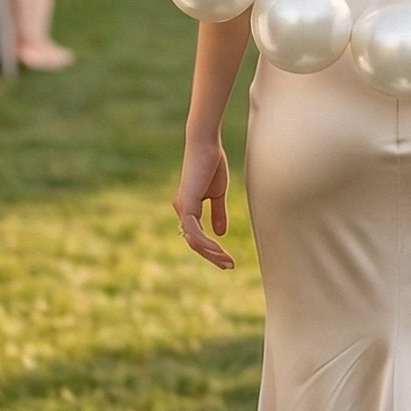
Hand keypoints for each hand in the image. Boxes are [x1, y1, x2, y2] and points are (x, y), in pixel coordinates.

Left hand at [174, 133, 234, 268]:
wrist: (206, 144)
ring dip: (211, 253)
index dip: (210, 249)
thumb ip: (218, 213)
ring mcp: (182, 208)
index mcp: (188, 207)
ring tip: (227, 261)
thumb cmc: (212, 163)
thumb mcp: (218, 193)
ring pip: (194, 241)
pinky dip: (206, 242)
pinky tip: (219, 249)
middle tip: (228, 266)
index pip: (196, 236)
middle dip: (211, 257)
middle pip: (194, 243)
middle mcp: (182, 210)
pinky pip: (194, 232)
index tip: (226, 259)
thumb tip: (220, 234)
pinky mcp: (186, 204)